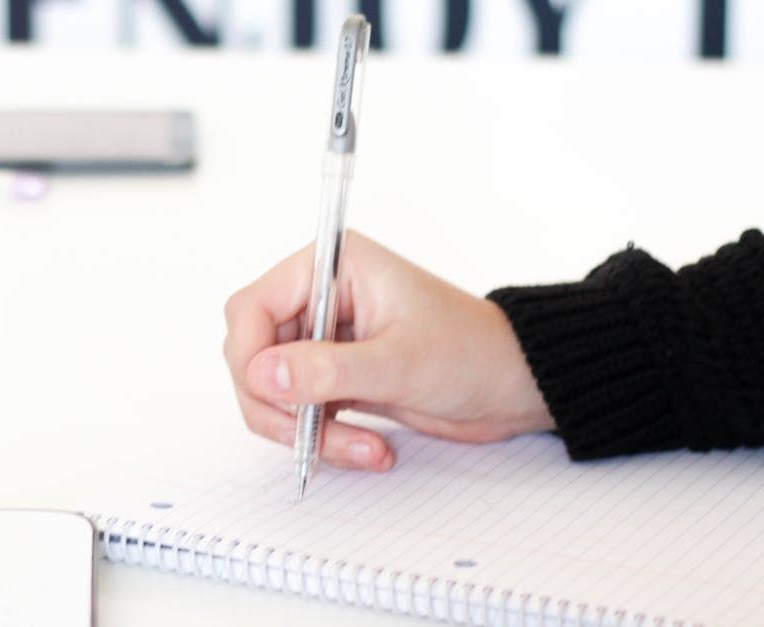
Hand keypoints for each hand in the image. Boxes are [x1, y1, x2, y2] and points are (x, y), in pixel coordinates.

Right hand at [223, 230, 553, 470]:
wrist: (512, 386)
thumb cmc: (472, 353)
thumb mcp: (399, 363)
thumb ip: (327, 369)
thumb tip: (262, 373)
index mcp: (332, 267)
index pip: (252, 307)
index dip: (250, 355)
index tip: (271, 394)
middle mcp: (320, 297)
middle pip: (252, 353)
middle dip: (279, 403)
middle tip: (311, 435)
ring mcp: (324, 338)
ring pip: (272, 390)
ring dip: (305, 429)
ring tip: (360, 448)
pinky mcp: (333, 375)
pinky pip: (299, 411)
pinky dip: (322, 437)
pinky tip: (368, 447)